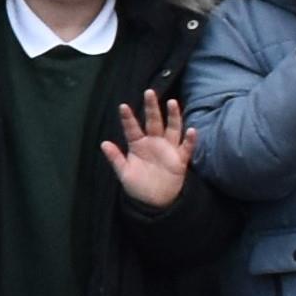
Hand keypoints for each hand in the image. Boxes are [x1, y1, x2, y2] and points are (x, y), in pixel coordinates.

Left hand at [102, 91, 193, 205]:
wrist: (155, 202)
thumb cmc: (138, 186)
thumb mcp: (124, 173)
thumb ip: (115, 158)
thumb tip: (103, 143)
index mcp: (138, 144)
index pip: (132, 128)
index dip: (128, 118)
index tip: (122, 106)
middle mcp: (154, 142)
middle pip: (153, 121)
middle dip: (151, 107)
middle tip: (149, 92)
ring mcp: (168, 149)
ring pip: (172, 129)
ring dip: (172, 116)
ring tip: (171, 102)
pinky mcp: (179, 159)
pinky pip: (186, 148)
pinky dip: (190, 140)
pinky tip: (192, 130)